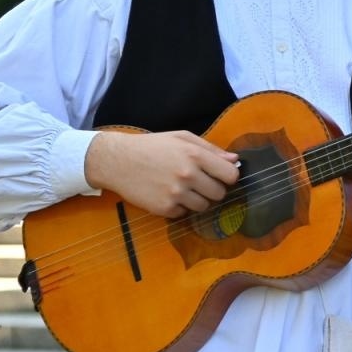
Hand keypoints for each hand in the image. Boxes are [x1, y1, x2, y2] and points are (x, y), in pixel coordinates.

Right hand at [84, 129, 239, 217]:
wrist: (117, 161)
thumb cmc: (151, 146)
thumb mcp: (181, 138)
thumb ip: (210, 149)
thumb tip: (234, 160)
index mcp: (195, 156)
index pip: (230, 175)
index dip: (228, 177)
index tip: (220, 176)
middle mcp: (188, 175)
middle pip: (219, 194)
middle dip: (213, 189)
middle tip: (199, 183)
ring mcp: (176, 194)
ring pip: (203, 206)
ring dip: (197, 200)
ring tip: (182, 188)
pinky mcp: (164, 208)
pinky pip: (184, 213)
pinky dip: (179, 207)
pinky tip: (168, 195)